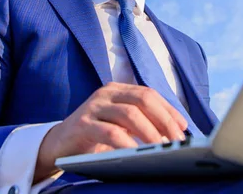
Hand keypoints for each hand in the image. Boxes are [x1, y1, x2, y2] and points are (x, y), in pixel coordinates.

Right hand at [34, 82, 187, 181]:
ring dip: (150, 132)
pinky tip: (136, 153)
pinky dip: (126, 142)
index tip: (183, 127)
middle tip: (177, 139)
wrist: (59, 144)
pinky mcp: (82, 124)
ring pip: (129, 114)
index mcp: (118, 90)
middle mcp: (106, 93)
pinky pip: (109, 132)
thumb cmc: (96, 135)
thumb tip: (175, 132)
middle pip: (143, 99)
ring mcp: (94, 107)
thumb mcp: (120, 125)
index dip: (168, 109)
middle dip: (164, 119)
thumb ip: (141, 123)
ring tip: (162, 148)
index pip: (149, 94)